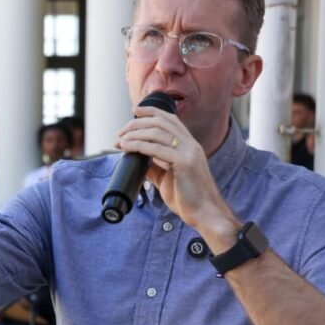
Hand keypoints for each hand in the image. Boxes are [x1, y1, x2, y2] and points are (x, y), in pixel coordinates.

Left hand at [116, 107, 238, 235]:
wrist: (204, 213)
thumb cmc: (187, 197)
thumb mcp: (167, 176)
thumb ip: (154, 165)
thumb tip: (136, 158)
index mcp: (189, 145)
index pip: (170, 119)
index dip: (151, 111)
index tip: (134, 111)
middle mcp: (190, 144)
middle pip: (160, 122)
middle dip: (136, 124)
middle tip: (120, 133)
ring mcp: (189, 152)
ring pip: (156, 132)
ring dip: (134, 134)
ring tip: (120, 140)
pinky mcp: (185, 163)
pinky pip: (157, 149)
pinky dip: (139, 145)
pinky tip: (127, 147)